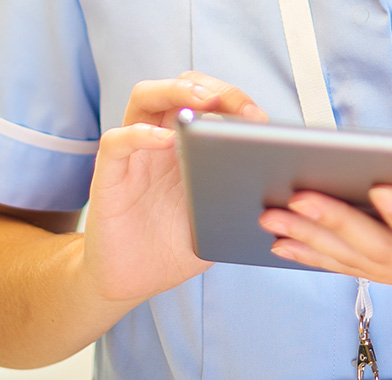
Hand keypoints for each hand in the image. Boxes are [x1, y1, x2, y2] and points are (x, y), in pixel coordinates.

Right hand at [83, 71, 266, 301]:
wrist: (133, 281)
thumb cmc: (175, 247)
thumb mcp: (219, 220)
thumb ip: (241, 198)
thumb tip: (282, 189)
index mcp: (189, 147)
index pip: (207, 100)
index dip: (234, 101)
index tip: (259, 118)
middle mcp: (160, 141)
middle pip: (179, 88)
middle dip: (211, 88)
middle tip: (237, 107)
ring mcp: (134, 154)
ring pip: (145, 98)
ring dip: (175, 91)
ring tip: (202, 102)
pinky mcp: (109, 176)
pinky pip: (117, 141)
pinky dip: (140, 134)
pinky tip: (165, 139)